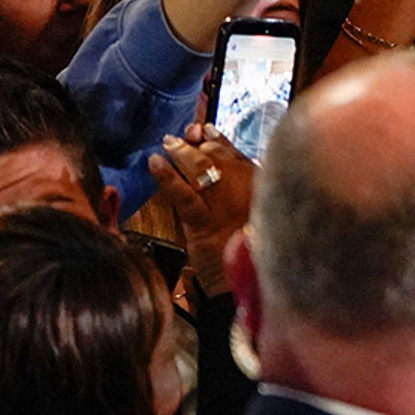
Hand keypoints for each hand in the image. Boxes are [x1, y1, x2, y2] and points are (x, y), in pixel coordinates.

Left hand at [148, 123, 254, 294]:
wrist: (244, 285)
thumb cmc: (247, 251)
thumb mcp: (253, 215)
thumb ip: (244, 191)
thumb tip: (226, 168)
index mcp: (260, 186)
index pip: (236, 154)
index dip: (218, 139)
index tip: (204, 130)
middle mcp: (247, 189)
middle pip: (218, 156)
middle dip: (197, 143)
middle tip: (177, 137)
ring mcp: (226, 204)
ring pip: (201, 169)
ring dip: (181, 154)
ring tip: (167, 144)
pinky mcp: (205, 222)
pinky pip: (185, 195)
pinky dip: (167, 177)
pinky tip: (154, 163)